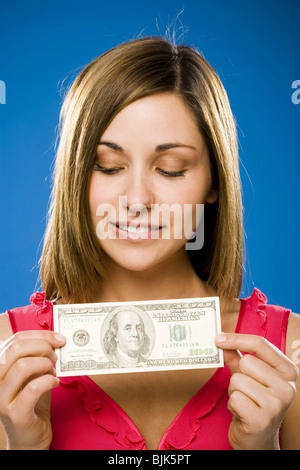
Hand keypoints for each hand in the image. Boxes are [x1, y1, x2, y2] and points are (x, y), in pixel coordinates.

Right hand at [0, 330, 65, 449]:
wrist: (28, 438)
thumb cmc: (32, 402)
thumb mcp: (33, 374)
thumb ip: (38, 357)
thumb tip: (55, 339)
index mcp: (0, 367)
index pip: (15, 340)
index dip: (40, 335)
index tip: (58, 338)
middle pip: (15, 349)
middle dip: (42, 345)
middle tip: (55, 354)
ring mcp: (3, 398)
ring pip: (21, 366)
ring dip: (44, 363)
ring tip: (53, 369)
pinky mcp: (15, 414)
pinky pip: (32, 389)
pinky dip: (47, 381)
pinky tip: (54, 382)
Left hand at [215, 333, 298, 449]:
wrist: (258, 439)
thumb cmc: (253, 403)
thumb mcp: (248, 376)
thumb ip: (236, 357)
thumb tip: (221, 339)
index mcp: (288, 371)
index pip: (261, 344)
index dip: (237, 339)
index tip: (218, 338)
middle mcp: (287, 387)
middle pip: (246, 362)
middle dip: (238, 375)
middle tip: (245, 391)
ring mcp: (276, 404)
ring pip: (238, 380)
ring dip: (234, 392)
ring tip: (244, 403)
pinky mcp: (262, 420)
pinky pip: (234, 398)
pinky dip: (232, 405)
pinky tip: (242, 413)